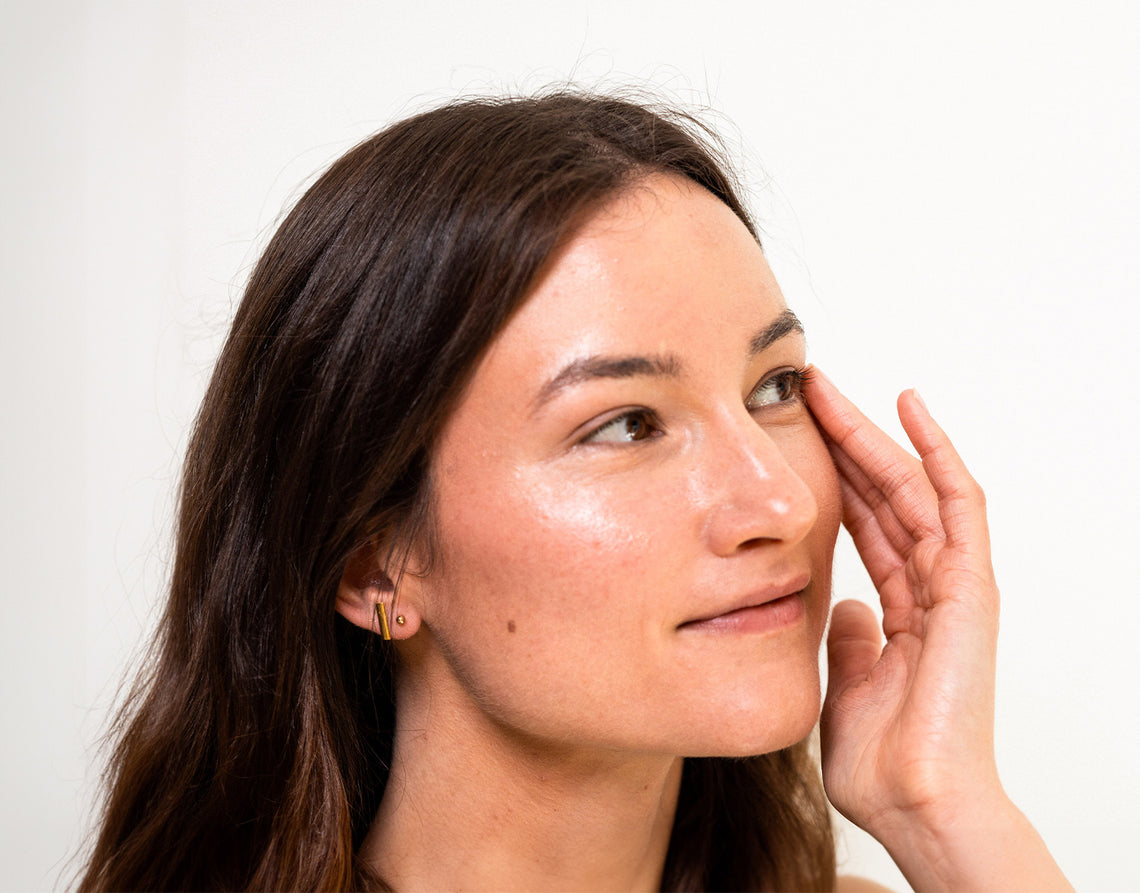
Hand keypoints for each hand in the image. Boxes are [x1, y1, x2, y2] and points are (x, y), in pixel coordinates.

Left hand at [805, 368, 1071, 891]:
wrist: (914, 805)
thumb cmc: (885, 765)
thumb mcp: (847, 687)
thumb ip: (851, 643)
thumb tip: (845, 606)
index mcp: (902, 612)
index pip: (868, 526)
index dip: (836, 479)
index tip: (797, 440)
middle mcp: (930, 590)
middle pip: (887, 496)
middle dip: (846, 442)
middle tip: (806, 394)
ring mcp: (953, 585)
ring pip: (912, 487)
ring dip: (873, 434)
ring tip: (833, 389)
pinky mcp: (969, 587)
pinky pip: (957, 504)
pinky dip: (936, 452)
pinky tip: (910, 408)